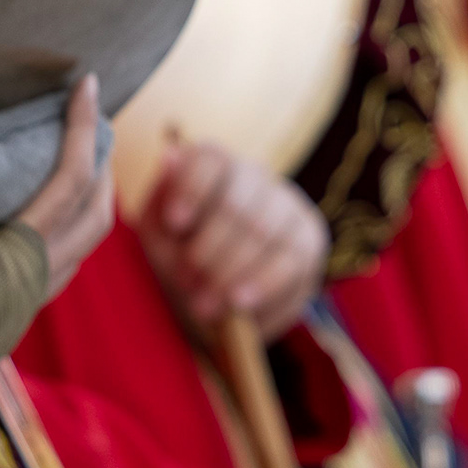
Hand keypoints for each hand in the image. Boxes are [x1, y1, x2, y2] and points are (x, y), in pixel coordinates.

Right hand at [0, 78, 112, 388]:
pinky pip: (56, 266)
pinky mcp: (5, 318)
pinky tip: (33, 218)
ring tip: (71, 161)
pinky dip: (61, 229)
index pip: (71, 182)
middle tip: (90, 121)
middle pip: (95, 217)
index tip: (86, 85)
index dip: (83, 130)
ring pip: (80, 245)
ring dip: (87, 199)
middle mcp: (34, 284)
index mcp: (19, 260)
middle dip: (101, 165)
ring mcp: (23, 305)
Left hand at [137, 137, 326, 336]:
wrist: (212, 297)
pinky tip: (241, 309)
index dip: (192, 189)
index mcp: (214, 165)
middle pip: (238, 204)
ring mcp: (288, 207)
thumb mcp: (157, 235)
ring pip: (268, 233)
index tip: (174, 223)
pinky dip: (263, 290)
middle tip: (185, 283)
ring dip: (233, 275)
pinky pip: (293, 265)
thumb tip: (171, 158)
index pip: (209, 161)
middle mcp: (255, 178)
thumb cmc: (178, 257)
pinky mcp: (310, 242)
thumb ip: (162, 204)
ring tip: (207, 307)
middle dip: (209, 250)